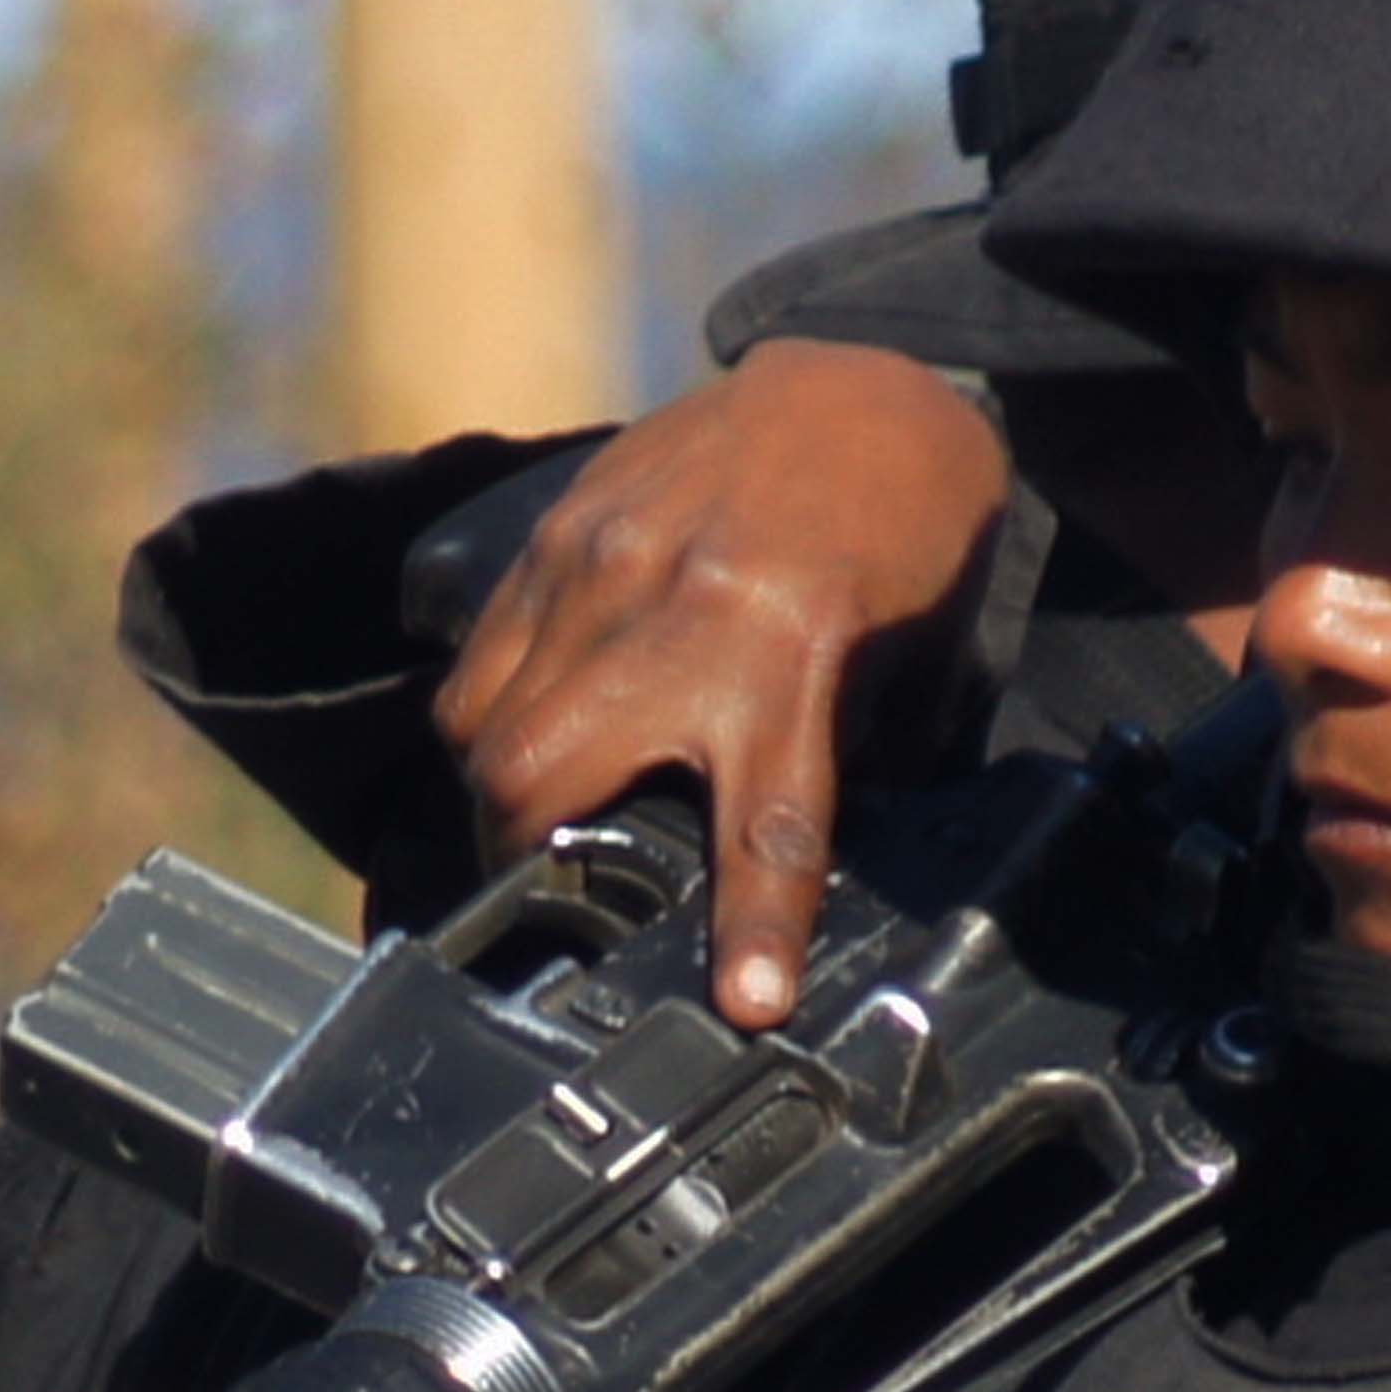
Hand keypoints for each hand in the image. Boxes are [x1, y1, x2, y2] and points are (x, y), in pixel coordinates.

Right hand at [434, 341, 1022, 1026]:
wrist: (863, 386)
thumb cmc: (901, 537)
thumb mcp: (911, 665)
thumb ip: (851, 765)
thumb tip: (802, 873)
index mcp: (795, 658)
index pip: (764, 825)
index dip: (750, 928)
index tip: (741, 1005)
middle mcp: (683, 615)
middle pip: (536, 778)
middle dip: (521, 858)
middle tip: (549, 893)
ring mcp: (600, 565)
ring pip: (481, 725)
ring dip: (496, 794)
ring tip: (532, 817)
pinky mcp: (556, 532)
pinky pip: (480, 659)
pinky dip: (489, 715)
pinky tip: (530, 728)